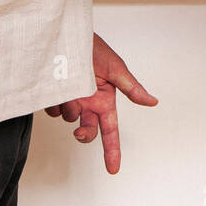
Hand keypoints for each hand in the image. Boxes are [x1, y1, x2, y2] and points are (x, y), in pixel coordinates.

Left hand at [43, 33, 157, 173]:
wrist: (66, 36)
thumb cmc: (94, 47)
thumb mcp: (116, 69)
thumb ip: (132, 88)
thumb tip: (153, 102)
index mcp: (104, 100)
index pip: (110, 131)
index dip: (112, 150)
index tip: (113, 169)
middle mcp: (88, 103)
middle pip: (87, 131)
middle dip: (84, 134)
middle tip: (80, 131)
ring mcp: (70, 99)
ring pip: (68, 118)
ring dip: (69, 107)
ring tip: (70, 88)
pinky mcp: (54, 95)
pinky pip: (53, 108)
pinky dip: (55, 101)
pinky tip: (57, 87)